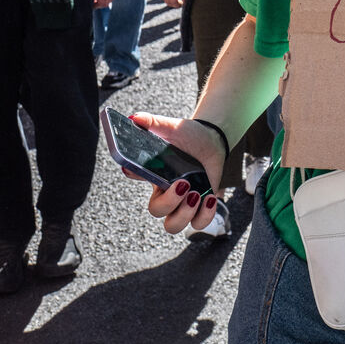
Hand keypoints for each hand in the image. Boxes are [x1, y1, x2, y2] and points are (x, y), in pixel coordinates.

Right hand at [128, 113, 226, 233]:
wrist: (211, 141)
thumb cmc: (188, 136)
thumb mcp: (171, 127)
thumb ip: (153, 122)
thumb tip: (134, 118)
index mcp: (153, 172)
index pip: (133, 174)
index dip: (133, 172)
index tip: (139, 166)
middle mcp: (165, 191)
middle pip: (156, 211)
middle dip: (170, 202)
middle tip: (184, 184)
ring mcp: (182, 202)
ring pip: (173, 225)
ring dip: (185, 214)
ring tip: (197, 194)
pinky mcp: (200, 206)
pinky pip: (198, 224)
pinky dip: (205, 216)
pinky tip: (209, 198)